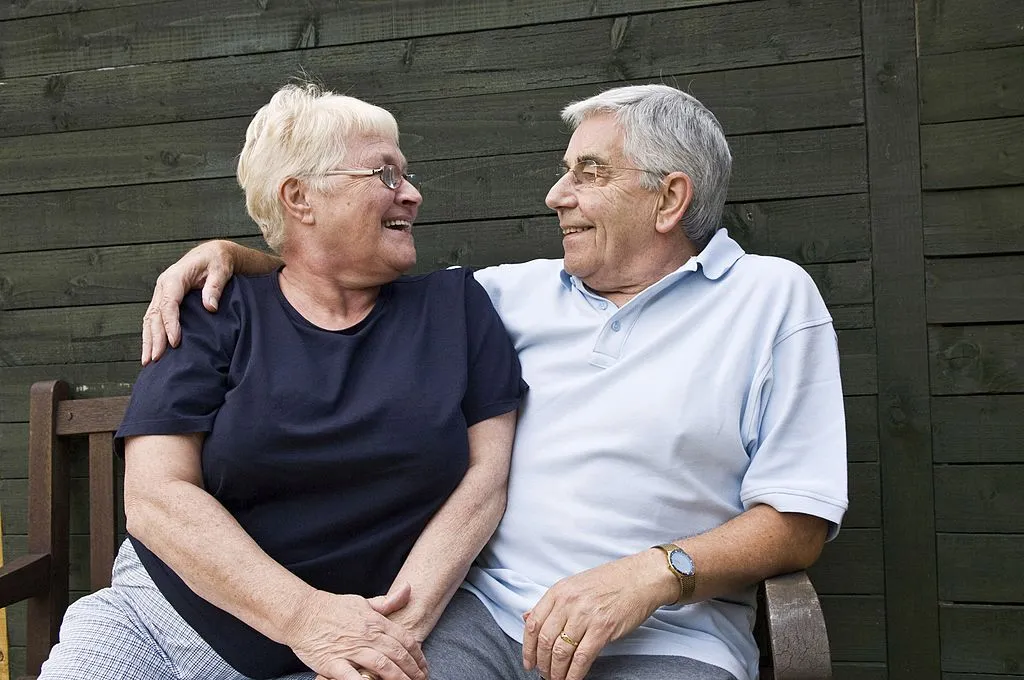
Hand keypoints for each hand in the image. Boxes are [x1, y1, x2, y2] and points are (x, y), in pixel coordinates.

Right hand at [141, 240, 235, 364]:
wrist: (212, 253)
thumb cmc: (217, 261)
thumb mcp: (221, 270)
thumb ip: (214, 287)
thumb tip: (210, 307)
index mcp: (175, 278)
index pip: (168, 304)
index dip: (170, 324)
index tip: (174, 342)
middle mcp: (163, 286)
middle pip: (155, 315)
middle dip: (155, 338)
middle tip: (156, 359)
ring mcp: (161, 293)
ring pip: (150, 319)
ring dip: (148, 340)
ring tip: (148, 361)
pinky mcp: (163, 299)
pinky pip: (153, 318)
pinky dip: (150, 334)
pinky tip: (151, 350)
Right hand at [289, 587, 427, 679]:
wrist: (302, 613)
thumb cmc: (333, 608)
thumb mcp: (363, 602)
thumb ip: (387, 602)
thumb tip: (408, 588)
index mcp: (375, 622)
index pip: (405, 639)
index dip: (418, 655)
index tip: (423, 666)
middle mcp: (367, 636)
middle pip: (398, 654)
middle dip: (413, 670)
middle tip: (421, 679)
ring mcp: (351, 649)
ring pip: (382, 665)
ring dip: (398, 678)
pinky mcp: (333, 663)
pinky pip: (353, 677)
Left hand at [522, 550, 675, 679]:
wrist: (640, 578)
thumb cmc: (610, 581)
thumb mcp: (574, 585)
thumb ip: (551, 603)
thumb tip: (528, 617)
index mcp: (559, 591)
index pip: (533, 624)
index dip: (528, 647)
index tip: (528, 661)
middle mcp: (568, 603)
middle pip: (545, 640)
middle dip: (542, 663)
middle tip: (544, 674)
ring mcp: (585, 616)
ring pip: (561, 652)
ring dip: (556, 671)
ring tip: (556, 679)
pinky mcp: (602, 629)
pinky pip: (582, 658)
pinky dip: (574, 674)